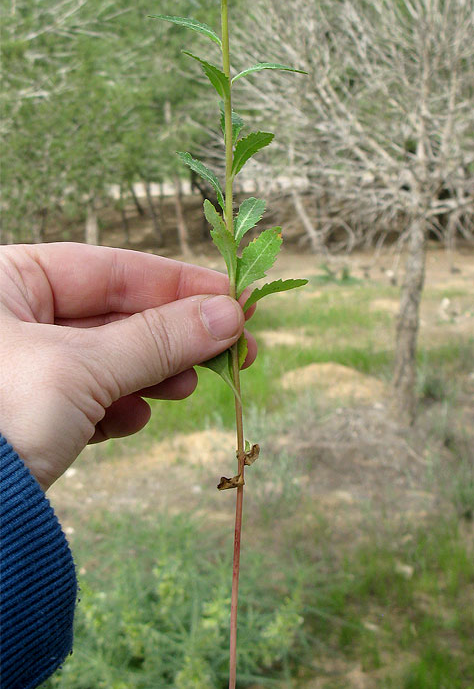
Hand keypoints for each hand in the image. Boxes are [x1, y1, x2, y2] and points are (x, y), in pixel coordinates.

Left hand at [0, 243, 255, 489]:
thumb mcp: (83, 369)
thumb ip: (158, 338)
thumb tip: (231, 314)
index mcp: (5, 281)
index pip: (108, 269)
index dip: (177, 284)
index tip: (235, 299)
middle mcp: (8, 317)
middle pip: (111, 315)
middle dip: (170, 337)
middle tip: (233, 350)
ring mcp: (15, 367)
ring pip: (103, 359)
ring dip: (150, 374)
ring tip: (186, 387)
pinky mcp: (24, 413)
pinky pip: (83, 398)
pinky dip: (114, 407)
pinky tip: (131, 420)